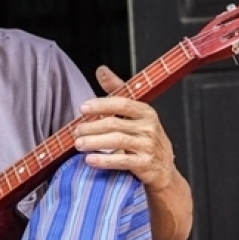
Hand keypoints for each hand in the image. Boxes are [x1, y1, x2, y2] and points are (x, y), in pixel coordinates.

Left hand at [71, 65, 176, 190]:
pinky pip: (122, 160)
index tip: (82, 109)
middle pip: (114, 123)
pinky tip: (90, 159)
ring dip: (94, 142)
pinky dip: (104, 160)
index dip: (101, 105)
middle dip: (91, 127)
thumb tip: (101, 70)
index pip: (121, 103)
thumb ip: (117, 92)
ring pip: (117, 141)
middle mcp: (149, 127)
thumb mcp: (136, 114)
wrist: (163, 169)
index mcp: (146, 112)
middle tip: (75, 131)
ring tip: (78, 144)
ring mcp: (148, 146)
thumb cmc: (145, 138)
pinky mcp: (145, 164)